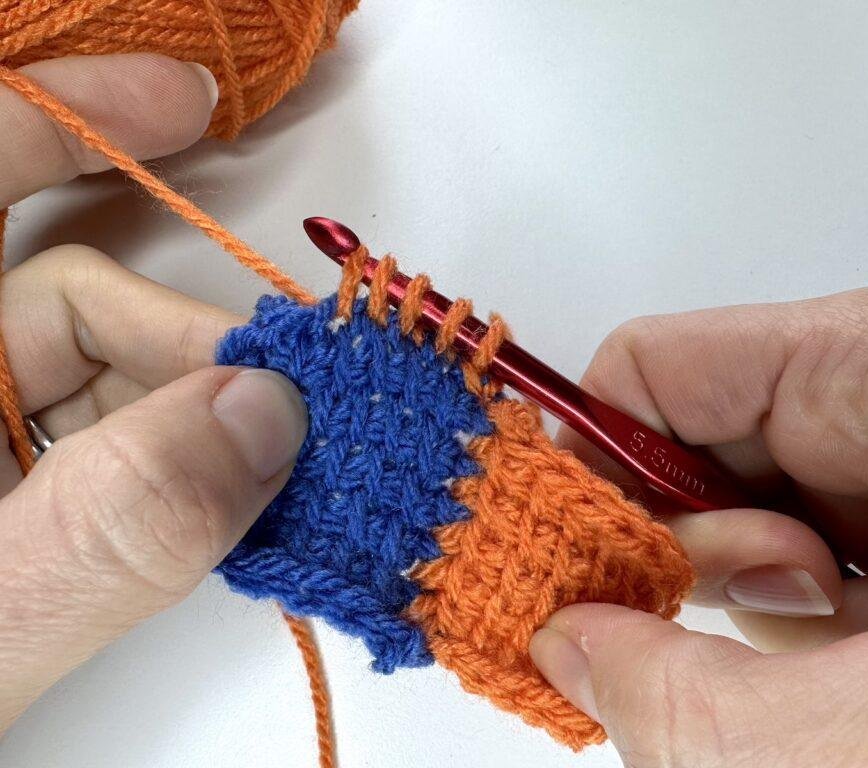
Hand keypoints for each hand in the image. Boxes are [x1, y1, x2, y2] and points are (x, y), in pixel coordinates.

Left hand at [0, 54, 307, 731]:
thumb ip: (115, 527)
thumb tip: (268, 415)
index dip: (67, 116)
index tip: (191, 106)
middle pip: (64, 297)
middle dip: (185, 348)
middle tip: (281, 412)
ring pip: (100, 376)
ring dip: (188, 421)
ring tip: (245, 496)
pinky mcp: (7, 482)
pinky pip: (105, 433)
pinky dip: (172, 460)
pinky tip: (207, 509)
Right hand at [530, 276, 867, 765]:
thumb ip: (679, 696)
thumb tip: (567, 644)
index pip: (658, 369)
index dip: (588, 467)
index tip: (563, 565)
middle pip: (704, 444)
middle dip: (697, 554)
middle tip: (729, 626)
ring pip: (760, 514)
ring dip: (772, 605)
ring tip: (855, 659)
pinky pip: (824, 561)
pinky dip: (824, 634)